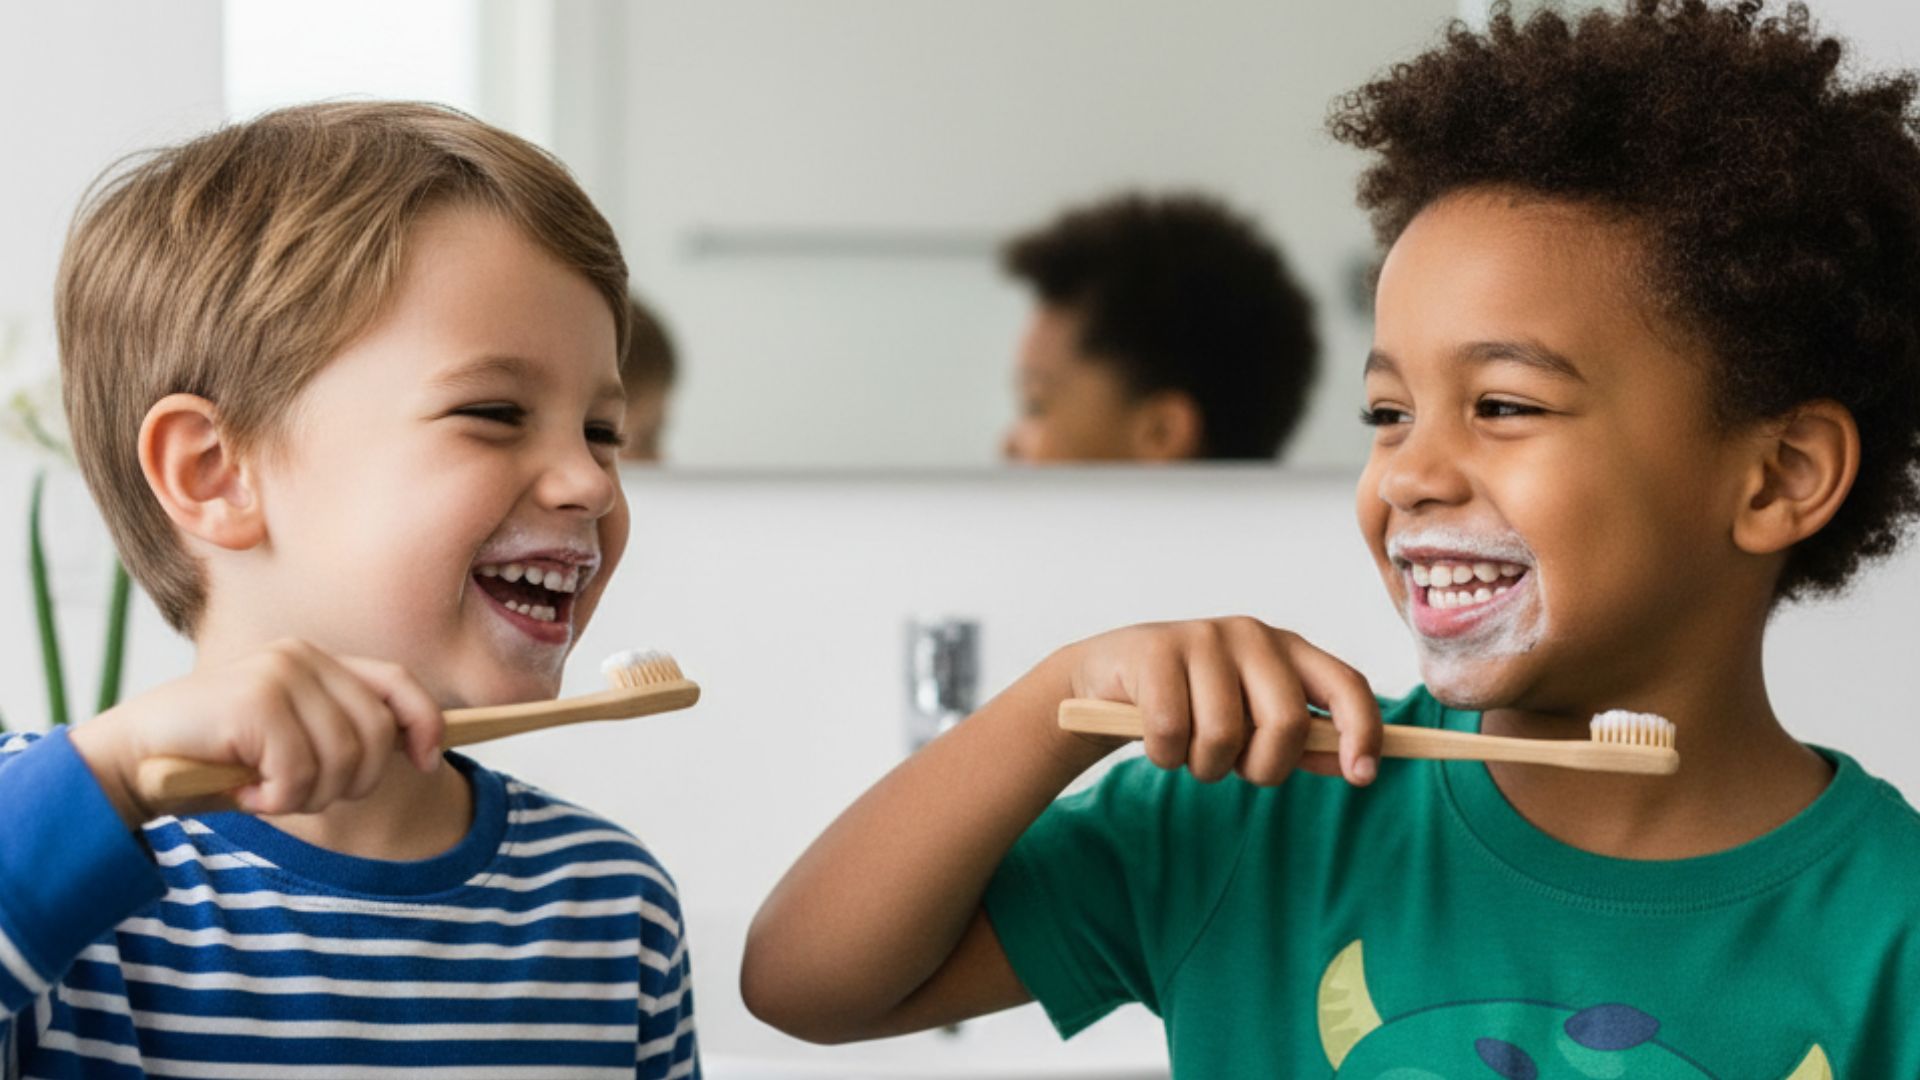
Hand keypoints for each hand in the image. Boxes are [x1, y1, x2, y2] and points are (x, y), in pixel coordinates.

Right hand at [71, 638, 445, 825]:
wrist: (134, 758)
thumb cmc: (218, 758)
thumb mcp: (293, 744)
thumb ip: (342, 736)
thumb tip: (423, 751)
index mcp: (318, 661)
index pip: (398, 683)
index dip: (425, 723)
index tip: (429, 761)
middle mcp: (304, 656)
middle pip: (377, 733)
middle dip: (351, 782)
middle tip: (300, 795)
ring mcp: (281, 673)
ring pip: (343, 759)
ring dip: (307, 796)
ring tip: (266, 791)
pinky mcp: (258, 700)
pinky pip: (300, 773)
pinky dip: (277, 799)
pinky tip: (244, 791)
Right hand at [1054, 617, 1380, 785]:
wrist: (1105, 678)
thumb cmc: (1190, 703)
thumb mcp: (1250, 721)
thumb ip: (1301, 740)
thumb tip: (1356, 767)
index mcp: (1287, 650)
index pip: (1346, 685)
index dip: (1363, 731)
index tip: (1363, 776)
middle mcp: (1252, 635)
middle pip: (1287, 722)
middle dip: (1263, 767)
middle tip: (1233, 769)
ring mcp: (1203, 638)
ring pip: (1225, 735)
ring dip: (1204, 766)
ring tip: (1187, 750)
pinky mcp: (1155, 651)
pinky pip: (1171, 732)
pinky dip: (1163, 755)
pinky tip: (1154, 739)